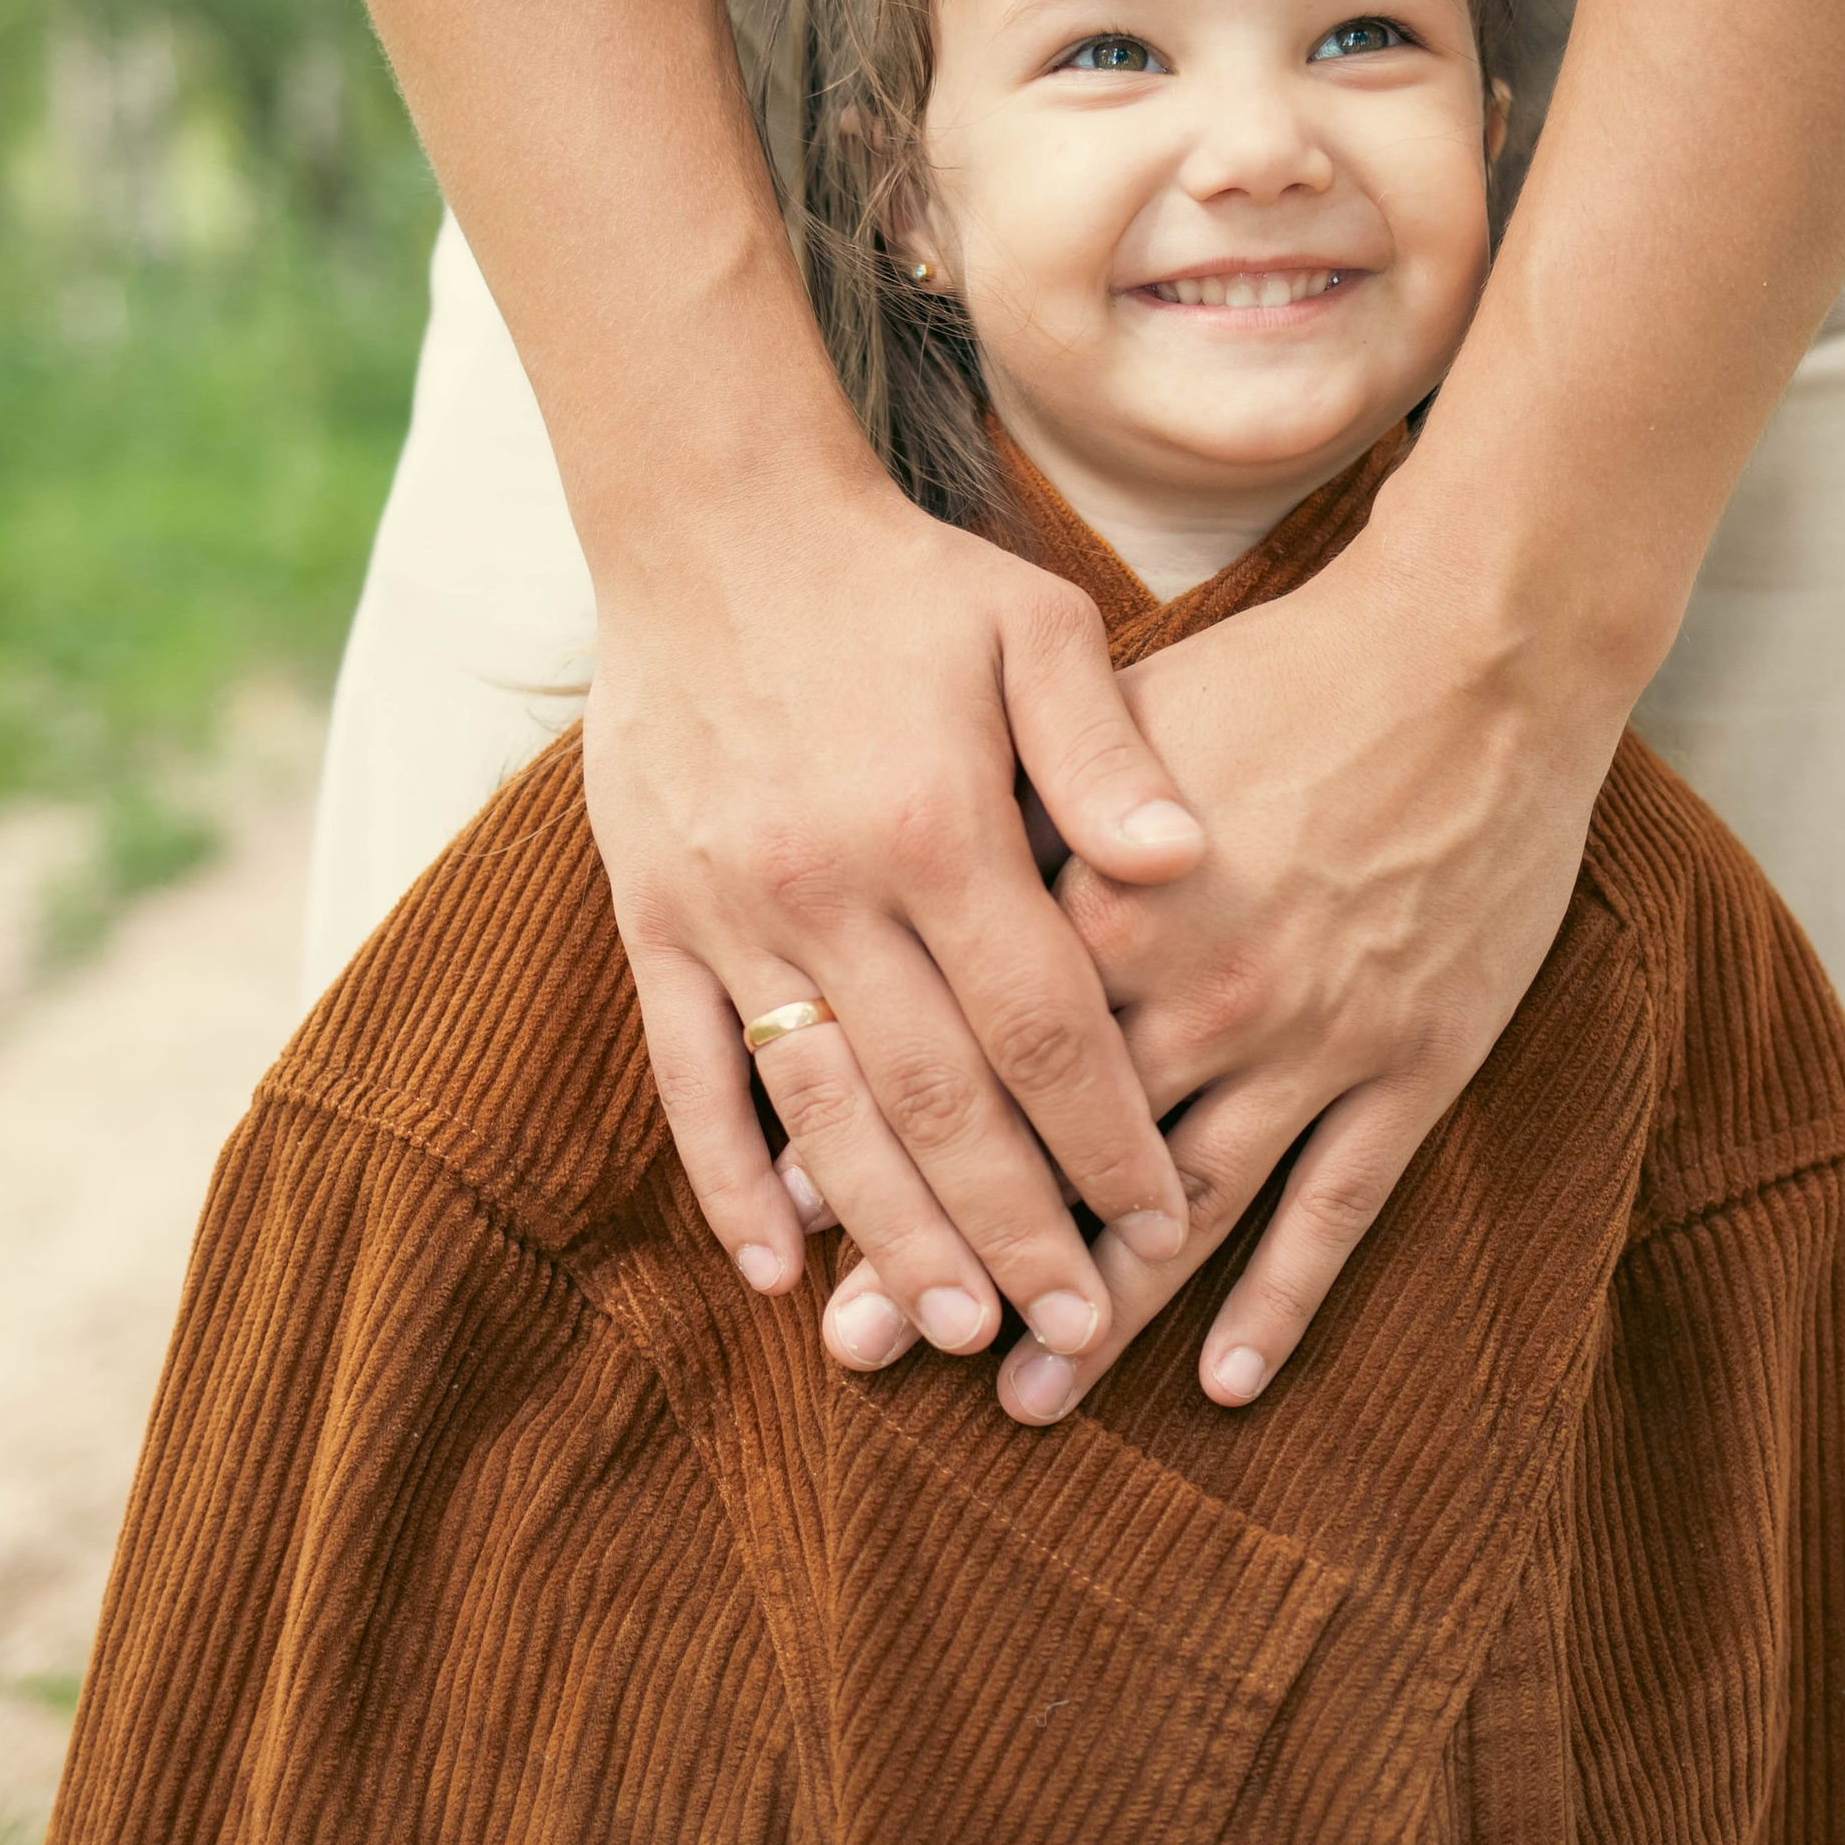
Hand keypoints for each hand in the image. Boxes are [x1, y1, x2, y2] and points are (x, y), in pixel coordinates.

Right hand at [579, 473, 1205, 1358]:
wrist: (709, 516)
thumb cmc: (900, 579)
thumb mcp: (1034, 627)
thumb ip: (1109, 753)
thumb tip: (1192, 859)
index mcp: (936, 828)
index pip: (1040, 1025)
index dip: (1100, 1136)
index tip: (1156, 1221)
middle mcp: (828, 888)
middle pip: (937, 1098)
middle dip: (1013, 1225)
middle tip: (1072, 1329)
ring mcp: (729, 911)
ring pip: (816, 1109)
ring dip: (887, 1230)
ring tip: (950, 1328)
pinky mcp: (652, 914)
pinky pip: (687, 1072)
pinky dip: (728, 1175)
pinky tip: (776, 1264)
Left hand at [817, 513, 1623, 1421]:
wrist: (1479, 655)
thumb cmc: (1281, 673)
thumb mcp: (1114, 723)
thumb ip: (1013, 827)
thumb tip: (900, 918)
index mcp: (1107, 907)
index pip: (969, 1058)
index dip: (883, 1146)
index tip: (801, 1231)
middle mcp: (1200, 994)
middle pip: (1054, 1156)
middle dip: (958, 1256)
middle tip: (872, 1349)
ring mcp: (1312, 1040)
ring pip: (1183, 1211)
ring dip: (1101, 1314)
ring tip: (1024, 1401)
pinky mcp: (1411, 1062)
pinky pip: (1336, 1207)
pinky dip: (1279, 1300)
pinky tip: (1228, 1384)